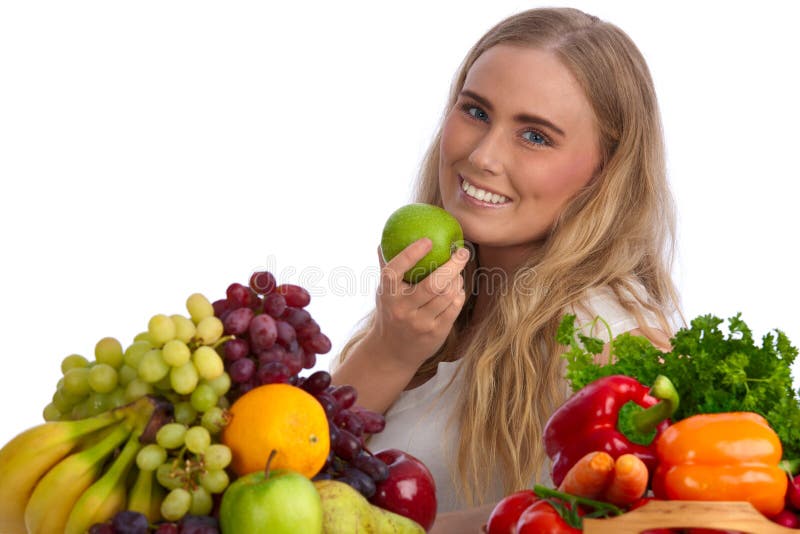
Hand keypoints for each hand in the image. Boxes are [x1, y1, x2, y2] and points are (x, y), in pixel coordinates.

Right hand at [370, 237, 469, 370]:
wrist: (392, 352)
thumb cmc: (389, 313)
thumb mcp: (383, 293)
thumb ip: (386, 268)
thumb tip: (384, 241)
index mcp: (387, 294)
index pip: (395, 270)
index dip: (411, 254)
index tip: (428, 240)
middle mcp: (402, 309)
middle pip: (433, 284)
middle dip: (452, 265)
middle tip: (462, 252)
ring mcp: (420, 323)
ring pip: (447, 295)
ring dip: (457, 279)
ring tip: (458, 271)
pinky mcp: (435, 332)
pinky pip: (454, 307)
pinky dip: (459, 294)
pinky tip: (457, 288)